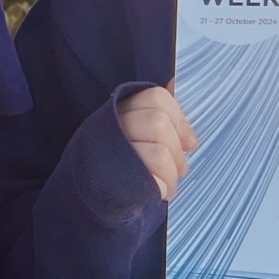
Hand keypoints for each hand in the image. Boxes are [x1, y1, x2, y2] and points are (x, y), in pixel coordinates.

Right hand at [117, 84, 197, 201]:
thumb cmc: (122, 163)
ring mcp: (109, 157)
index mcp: (117, 111)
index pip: (155, 97)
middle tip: (179, 167)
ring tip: (168, 183)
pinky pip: (155, 181)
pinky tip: (159, 192)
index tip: (188, 141)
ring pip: (159, 154)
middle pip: (158, 123)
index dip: (179, 118)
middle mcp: (109, 128)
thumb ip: (156, 110)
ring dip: (172, 173)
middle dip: (177, 148)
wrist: (90, 198)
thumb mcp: (134, 129)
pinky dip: (164, 188)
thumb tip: (175, 81)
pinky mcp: (114, 184)